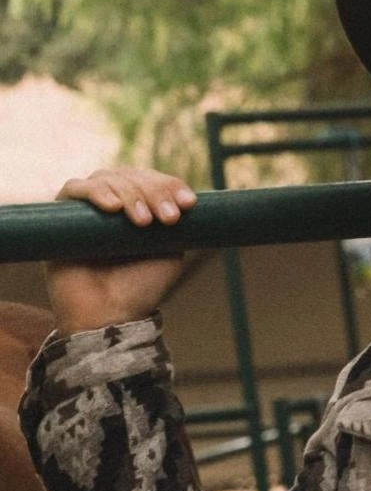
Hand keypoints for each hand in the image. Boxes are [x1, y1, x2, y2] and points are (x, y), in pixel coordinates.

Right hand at [45, 168, 196, 334]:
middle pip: (132, 175)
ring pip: (107, 178)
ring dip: (131, 193)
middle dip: (154, 192)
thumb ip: (173, 223)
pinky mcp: (61, 215)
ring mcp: (87, 208)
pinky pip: (75, 189)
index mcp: (139, 208)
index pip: (152, 181)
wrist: (108, 315)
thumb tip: (185, 194)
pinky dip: (95, 192)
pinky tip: (112, 207)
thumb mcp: (169, 252)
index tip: (189, 203)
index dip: (171, 186)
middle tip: (168, 218)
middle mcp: (113, 204)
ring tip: (143, 221)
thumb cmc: (139, 287)